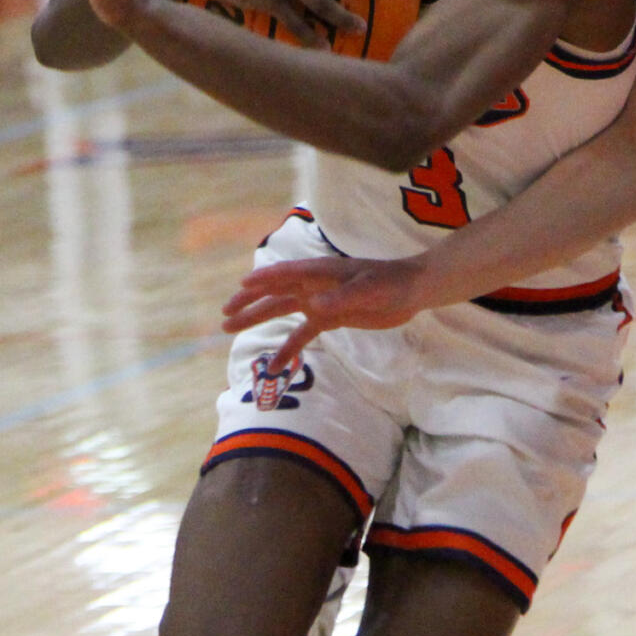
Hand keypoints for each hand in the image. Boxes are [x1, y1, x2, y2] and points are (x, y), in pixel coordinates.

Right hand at [223, 255, 430, 370]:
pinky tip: (275, 364)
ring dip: (257, 319)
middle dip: (249, 303)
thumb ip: (343, 297)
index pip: (286, 274)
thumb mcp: (369, 289)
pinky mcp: (329, 318)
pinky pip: (303, 334)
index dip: (264, 279)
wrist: (411, 290)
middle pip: (275, 293)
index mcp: (320, 272)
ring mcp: (320, 301)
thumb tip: (314, 306)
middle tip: (224, 315)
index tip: (242, 286)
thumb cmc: (391, 282)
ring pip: (282, 310)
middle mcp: (314, 285)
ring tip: (230, 329)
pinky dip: (288, 347)